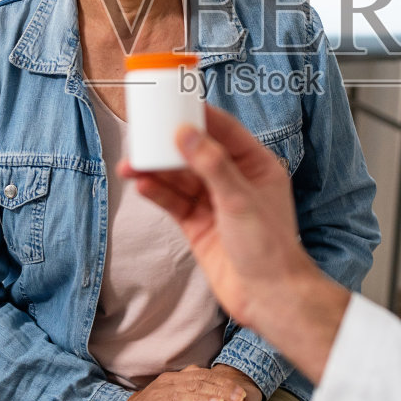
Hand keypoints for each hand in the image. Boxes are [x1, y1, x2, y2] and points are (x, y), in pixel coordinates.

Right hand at [106, 365, 251, 400]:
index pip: (205, 377)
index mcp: (177, 379)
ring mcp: (156, 399)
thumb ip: (196, 391)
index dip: (225, 383)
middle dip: (220, 391)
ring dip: (200, 400)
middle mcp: (168, 385)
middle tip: (239, 398)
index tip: (244, 392)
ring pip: (181, 397)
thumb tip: (223, 389)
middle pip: (197, 384)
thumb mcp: (177, 397)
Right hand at [121, 104, 352, 382]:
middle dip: (168, 145)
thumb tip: (186, 133)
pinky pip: (174, 202)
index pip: (224, 131)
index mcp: (256, 165)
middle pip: (195, 153)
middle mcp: (234, 180)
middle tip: (141, 133)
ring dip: (156, 170)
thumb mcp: (240, 200)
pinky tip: (142, 184)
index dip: (198, 116)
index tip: (172, 102)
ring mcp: (214, 203)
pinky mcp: (198, 225)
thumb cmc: (270, 248)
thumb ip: (212, 165)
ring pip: (180, 178)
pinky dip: (158, 193)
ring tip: (130, 163)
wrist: (268, 297)